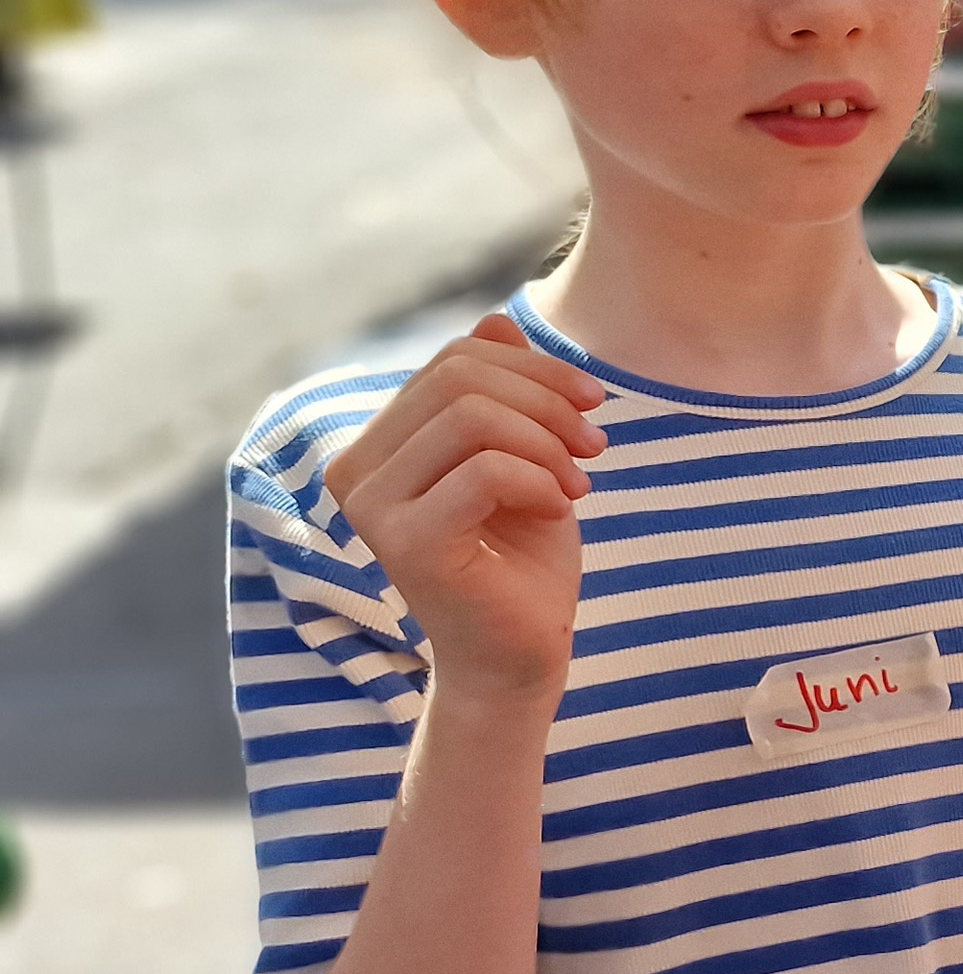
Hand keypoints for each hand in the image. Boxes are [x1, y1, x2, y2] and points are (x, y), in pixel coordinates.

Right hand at [322, 311, 604, 700]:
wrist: (521, 652)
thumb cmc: (523, 558)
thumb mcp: (525, 458)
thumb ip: (502, 395)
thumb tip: (493, 321)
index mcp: (381, 442)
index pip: (455, 359)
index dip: (535, 369)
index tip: (590, 409)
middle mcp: (356, 468)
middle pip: (461, 376)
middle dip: (547, 401)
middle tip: (594, 448)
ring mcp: (372, 507)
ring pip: (472, 416)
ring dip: (548, 442)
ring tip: (580, 483)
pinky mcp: (404, 543)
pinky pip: (486, 470)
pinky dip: (541, 480)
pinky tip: (559, 509)